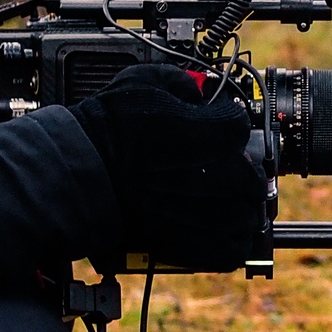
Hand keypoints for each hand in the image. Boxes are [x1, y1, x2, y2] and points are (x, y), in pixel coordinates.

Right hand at [70, 64, 266, 273]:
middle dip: (239, 170)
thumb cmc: (105, 130)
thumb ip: (181, 82)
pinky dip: (229, 243)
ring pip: (247, 216)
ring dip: (238, 207)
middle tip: (220, 167)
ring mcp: (207, 214)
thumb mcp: (142, 81)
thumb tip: (197, 88)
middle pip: (253, 177)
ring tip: (218, 200)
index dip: (225, 123)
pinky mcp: (192, 245)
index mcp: (212, 134)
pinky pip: (232, 251)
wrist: (79, 174)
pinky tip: (215, 230)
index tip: (214, 126)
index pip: (240, 127)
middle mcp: (217, 177)